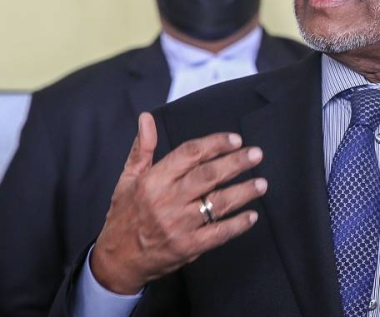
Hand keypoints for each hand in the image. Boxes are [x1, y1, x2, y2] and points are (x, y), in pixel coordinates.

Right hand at [90, 112, 266, 293]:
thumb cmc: (124, 215)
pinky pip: (218, 234)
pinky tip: (251, 216)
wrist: (117, 260)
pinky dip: (237, 225)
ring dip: (243, 192)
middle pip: (208, 176)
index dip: (215, 144)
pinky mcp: (188, 247)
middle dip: (236, 163)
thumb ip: (142, 148)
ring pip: (217, 204)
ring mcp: (179, 225)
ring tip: (261, 183)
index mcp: (154, 180)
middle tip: (257, 154)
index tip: (235, 140)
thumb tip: (146, 118)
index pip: (189, 154)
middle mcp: (167, 201)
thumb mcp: (127, 179)